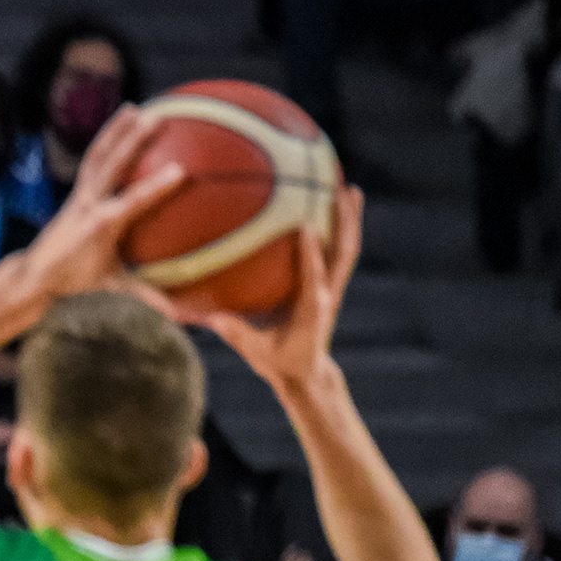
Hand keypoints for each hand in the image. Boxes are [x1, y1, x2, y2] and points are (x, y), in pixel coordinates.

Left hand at [9, 106, 190, 303]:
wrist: (35, 277)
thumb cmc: (75, 284)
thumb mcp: (113, 290)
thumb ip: (148, 299)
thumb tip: (184, 315)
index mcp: (101, 226)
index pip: (132, 202)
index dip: (156, 187)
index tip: (181, 170)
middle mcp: (89, 204)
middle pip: (111, 165)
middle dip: (133, 141)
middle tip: (156, 118)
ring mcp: (80, 196)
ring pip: (98, 156)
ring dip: (116, 131)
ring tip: (134, 109)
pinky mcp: (76, 193)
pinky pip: (92, 162)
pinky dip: (105, 142)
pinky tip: (119, 125)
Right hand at [188, 187, 365, 410]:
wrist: (308, 373)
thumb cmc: (280, 362)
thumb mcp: (256, 352)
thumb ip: (235, 333)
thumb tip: (208, 315)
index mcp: (311, 309)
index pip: (313, 277)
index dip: (311, 253)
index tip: (305, 226)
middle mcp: (328, 294)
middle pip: (344, 252)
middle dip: (346, 222)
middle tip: (344, 189)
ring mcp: (333, 288)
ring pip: (347, 248)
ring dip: (351, 219)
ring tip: (349, 187)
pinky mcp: (332, 286)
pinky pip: (340, 252)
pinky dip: (341, 228)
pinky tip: (334, 207)